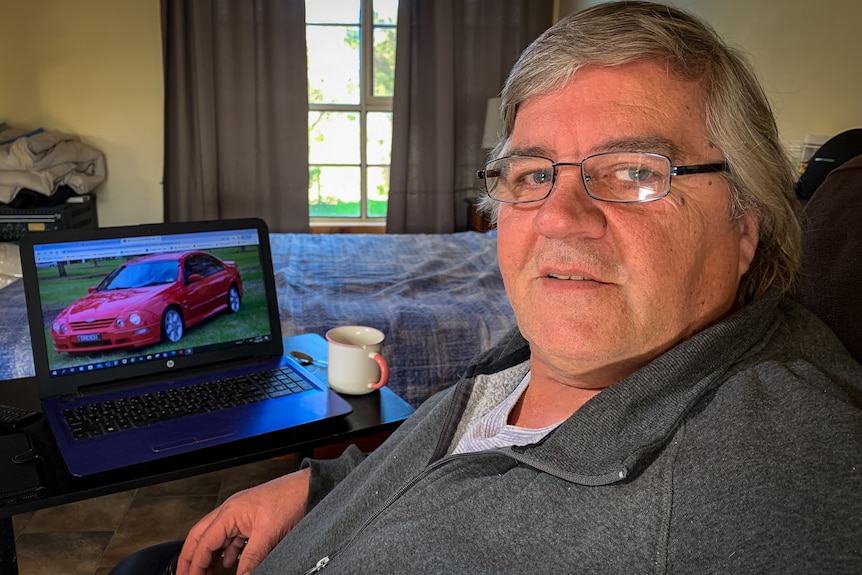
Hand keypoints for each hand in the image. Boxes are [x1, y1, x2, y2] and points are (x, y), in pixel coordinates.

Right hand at [177, 467, 309, 574]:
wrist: (309, 488)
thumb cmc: (290, 499)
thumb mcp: (268, 534)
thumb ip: (251, 559)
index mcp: (229, 512)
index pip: (203, 542)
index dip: (194, 564)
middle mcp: (231, 511)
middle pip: (201, 537)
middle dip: (192, 558)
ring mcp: (241, 514)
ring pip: (216, 537)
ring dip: (209, 556)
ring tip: (205, 574)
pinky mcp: (252, 518)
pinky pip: (232, 537)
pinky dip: (227, 551)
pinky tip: (229, 563)